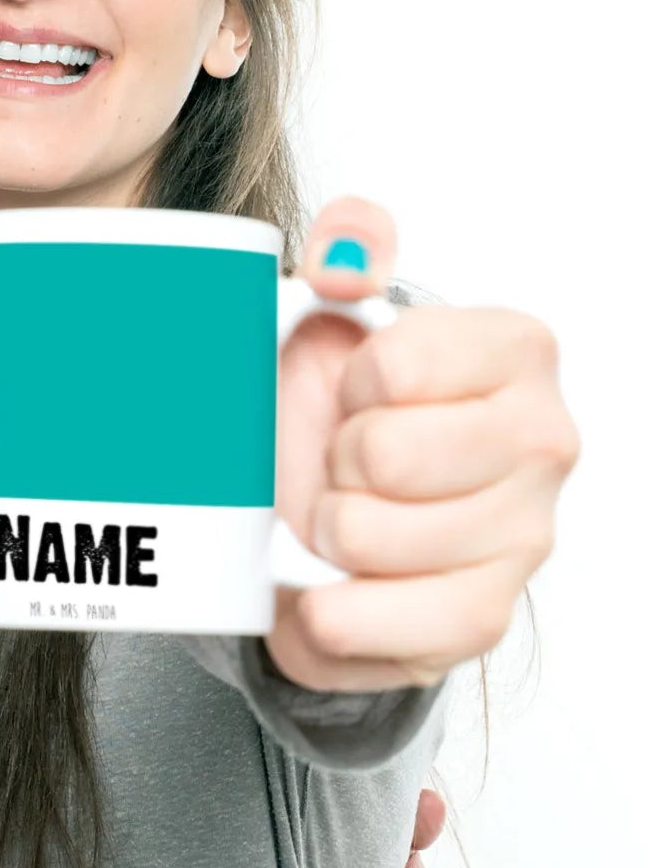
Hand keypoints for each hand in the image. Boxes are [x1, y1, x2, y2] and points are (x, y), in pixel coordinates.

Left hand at [266, 196, 577, 690]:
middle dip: (335, 459)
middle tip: (347, 460)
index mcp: (516, 351)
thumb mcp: (334, 309)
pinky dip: (330, 611)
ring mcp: (524, 535)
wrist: (330, 508)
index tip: (359, 390)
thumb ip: (350, 249)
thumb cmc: (341, 406)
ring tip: (342, 512)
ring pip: (367, 537)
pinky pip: (383, 623)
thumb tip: (349, 243)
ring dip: (324, 529)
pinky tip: (331, 586)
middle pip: (384, 456)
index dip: (349, 382)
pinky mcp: (483, 616)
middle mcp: (543, 442)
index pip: (396, 366)